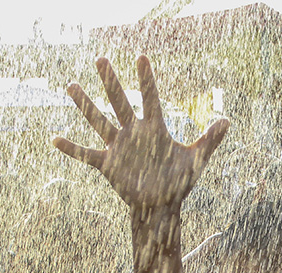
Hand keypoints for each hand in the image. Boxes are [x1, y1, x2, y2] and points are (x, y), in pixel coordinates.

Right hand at [53, 56, 228, 209]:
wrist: (161, 206)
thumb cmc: (178, 182)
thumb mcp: (196, 160)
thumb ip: (210, 139)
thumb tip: (227, 119)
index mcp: (154, 129)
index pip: (150, 98)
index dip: (147, 79)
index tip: (141, 57)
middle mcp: (134, 133)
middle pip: (120, 102)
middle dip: (111, 82)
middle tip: (100, 58)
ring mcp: (118, 147)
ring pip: (99, 122)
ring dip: (85, 105)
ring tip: (71, 86)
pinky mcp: (108, 164)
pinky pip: (86, 155)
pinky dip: (71, 149)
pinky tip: (53, 139)